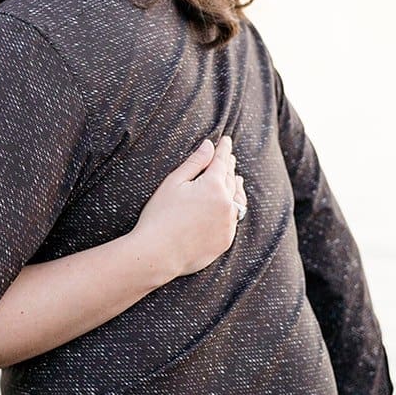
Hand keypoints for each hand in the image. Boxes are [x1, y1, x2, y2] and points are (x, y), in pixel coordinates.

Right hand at [134, 136, 245, 285]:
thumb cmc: (159, 216)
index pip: (221, 161)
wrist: (158, 253)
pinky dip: (233, 209)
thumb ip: (195, 162)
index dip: (223, 149)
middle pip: (231, 179)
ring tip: (237, 180)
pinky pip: (234, 220)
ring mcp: (228, 224)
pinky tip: (231, 207)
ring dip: (236, 187)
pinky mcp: (225, 241)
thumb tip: (210, 146)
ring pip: (237, 200)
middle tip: (229, 157)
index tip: (226, 140)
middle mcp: (226, 204)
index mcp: (213, 186)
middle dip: (229, 166)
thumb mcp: (174, 183)